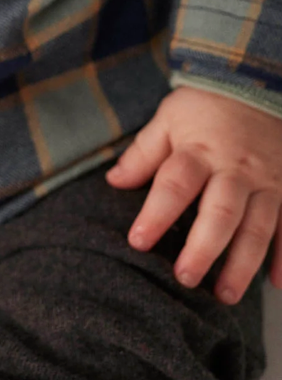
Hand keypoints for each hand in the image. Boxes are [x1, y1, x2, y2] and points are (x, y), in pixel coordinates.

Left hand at [105, 85, 281, 304]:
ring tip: (224, 295)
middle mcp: (235, 169)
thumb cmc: (204, 107)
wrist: (255, 84)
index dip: (155, 214)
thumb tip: (114, 182)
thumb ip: (144, 153)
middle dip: (203, 249)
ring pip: (258, 227)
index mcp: (199, 150)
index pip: (174, 184)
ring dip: (243, 264)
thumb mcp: (167, 119)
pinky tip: (277, 284)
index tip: (137, 242)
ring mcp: (268, 181)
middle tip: (184, 278)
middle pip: (220, 212)